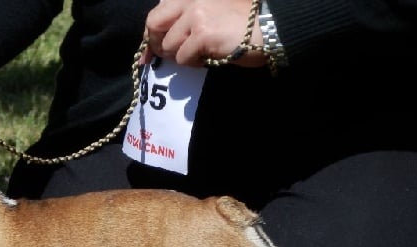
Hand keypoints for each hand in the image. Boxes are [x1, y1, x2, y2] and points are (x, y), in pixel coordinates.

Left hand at [144, 0, 265, 67]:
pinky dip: (193, 63)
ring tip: (200, 55)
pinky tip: (208, 58)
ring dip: (181, 56)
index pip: (157, 13)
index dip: (150, 35)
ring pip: (169, 45)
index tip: (149, 55)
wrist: (268, 28)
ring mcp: (196, 14)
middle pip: (154, 24)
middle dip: (157, 45)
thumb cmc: (240, 24)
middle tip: (170, 57)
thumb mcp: (208, 14)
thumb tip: (153, 46)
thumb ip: (183, 21)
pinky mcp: (202, 32)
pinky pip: (183, 57)